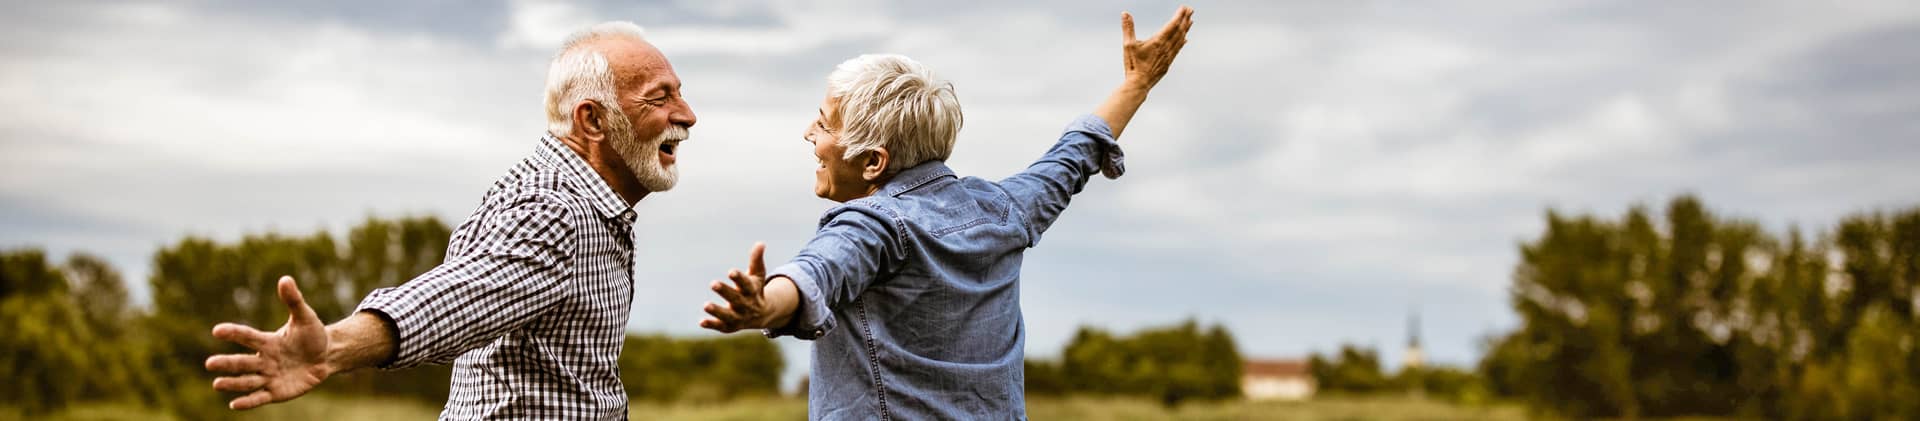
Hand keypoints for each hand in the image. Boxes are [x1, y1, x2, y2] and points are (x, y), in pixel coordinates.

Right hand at [204, 276, 331, 409]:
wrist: (326, 356)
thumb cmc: (313, 335)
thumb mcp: (305, 317)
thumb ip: (294, 301)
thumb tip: (285, 279)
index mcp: (267, 341)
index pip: (247, 336)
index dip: (234, 333)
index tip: (217, 330)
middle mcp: (263, 360)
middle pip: (243, 362)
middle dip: (227, 363)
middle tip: (209, 363)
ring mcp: (269, 376)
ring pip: (248, 381)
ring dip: (233, 383)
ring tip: (217, 384)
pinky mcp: (276, 392)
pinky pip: (260, 397)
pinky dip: (248, 401)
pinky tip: (235, 404)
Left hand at [700, 242, 785, 331]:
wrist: (762, 314)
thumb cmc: (755, 289)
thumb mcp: (757, 275)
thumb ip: (756, 260)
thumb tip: (760, 243)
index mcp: (752, 291)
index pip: (746, 284)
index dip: (739, 278)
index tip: (731, 271)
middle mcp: (746, 304)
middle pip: (736, 298)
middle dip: (725, 292)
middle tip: (713, 283)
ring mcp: (739, 317)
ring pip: (729, 315)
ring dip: (718, 311)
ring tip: (706, 305)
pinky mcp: (731, 326)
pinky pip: (721, 326)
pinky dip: (712, 325)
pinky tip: (701, 322)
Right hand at [1120, 5, 1193, 89]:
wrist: (1139, 84)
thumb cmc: (1132, 65)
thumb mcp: (1128, 45)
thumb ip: (1128, 28)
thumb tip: (1125, 13)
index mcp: (1158, 42)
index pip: (1172, 25)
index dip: (1179, 15)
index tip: (1184, 8)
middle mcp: (1166, 48)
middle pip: (1179, 31)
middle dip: (1185, 19)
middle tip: (1191, 10)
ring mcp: (1168, 56)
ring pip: (1180, 39)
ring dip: (1185, 29)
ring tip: (1190, 21)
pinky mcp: (1168, 63)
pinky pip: (1177, 50)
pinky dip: (1182, 42)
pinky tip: (1185, 39)